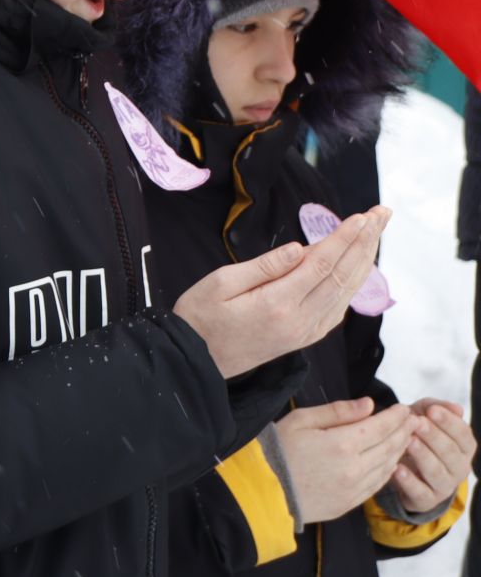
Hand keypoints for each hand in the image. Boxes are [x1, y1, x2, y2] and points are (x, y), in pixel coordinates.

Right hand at [173, 207, 387, 377]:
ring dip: (364, 259)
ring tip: (375, 232)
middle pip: (342, 276)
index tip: (362, 216)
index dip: (344, 239)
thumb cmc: (200, 317)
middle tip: (381, 214)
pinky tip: (358, 267)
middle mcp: (301, 320)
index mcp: (277, 304)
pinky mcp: (305, 337)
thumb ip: (262, 266)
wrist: (196, 363)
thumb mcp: (219, 284)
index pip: (321, 265)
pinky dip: (353, 283)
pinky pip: (339, 307)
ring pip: (346, 292)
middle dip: (364, 242)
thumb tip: (300, 248)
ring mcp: (306, 331)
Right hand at [273, 398, 418, 522]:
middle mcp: (355, 467)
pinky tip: (391, 461)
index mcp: (341, 443)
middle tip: (414, 419)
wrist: (265, 490)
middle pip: (389, 446)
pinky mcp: (351, 502)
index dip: (395, 416)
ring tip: (406, 437)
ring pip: (388, 466)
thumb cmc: (278, 450)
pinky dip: (389, 469)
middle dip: (404, 431)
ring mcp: (355, 487)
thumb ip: (338, 411)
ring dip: (400, 450)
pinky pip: (378, 484)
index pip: (380, 427)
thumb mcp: (301, 420)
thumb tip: (368, 404)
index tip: (404, 408)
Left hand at [392, 398, 475, 514]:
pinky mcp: (426, 500)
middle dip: (434, 437)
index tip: (431, 410)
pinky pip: (420, 492)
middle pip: (451, 453)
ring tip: (408, 441)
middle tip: (418, 423)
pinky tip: (396, 468)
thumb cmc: (416, 436)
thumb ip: (435, 408)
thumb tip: (457, 408)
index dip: (448, 422)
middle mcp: (459, 468)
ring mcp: (444, 486)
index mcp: (463, 448)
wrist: (404, 468)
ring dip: (423, 456)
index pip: (463, 435)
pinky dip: (409, 481)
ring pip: (437, 472)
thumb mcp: (422, 417)